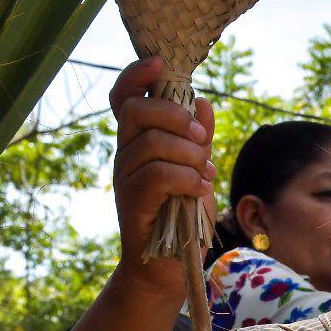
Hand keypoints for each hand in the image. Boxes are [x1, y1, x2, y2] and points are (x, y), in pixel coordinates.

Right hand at [110, 56, 216, 293]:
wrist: (170, 267)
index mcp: (139, 142)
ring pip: (152, 143)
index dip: (137, 75)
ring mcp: (125, 178)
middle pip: (136, 111)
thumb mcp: (197, 170)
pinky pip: (159, 175)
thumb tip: (203, 101)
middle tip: (202, 138)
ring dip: (189, 153)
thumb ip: (198, 139)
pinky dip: (187, 177)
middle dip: (174, 116)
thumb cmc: (183, 217)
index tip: (162, 63)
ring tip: (206, 172)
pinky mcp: (133, 203)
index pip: (124, 98)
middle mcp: (125, 155)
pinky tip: (201, 188)